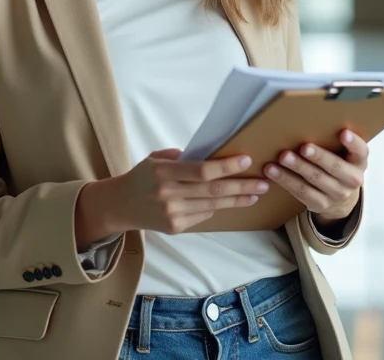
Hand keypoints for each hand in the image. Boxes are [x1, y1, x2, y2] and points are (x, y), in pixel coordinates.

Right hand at [101, 149, 268, 234]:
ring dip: (237, 200)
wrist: (119, 205)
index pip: (201, 170)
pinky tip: (233, 201)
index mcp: (163, 172)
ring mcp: (172, 214)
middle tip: (263, 182)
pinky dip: (219, 208)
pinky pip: (204, 216)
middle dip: (241, 186)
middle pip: (213, 191)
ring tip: (256, 193)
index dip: (226, 167)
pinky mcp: (175, 228)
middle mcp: (168, 194)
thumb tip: (216, 154)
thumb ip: (183, 157)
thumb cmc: (142, 176)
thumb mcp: (157, 158)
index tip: (247, 161)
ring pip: (213, 206)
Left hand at [263, 130, 367, 222]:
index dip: (353, 143)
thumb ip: (333, 140)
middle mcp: (352, 180)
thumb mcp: (343, 153)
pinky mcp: (320, 204)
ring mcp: (337, 194)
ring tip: (282, 157)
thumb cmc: (337, 164)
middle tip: (303, 147)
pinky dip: (286, 180)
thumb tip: (310, 117)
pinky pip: (301, 192)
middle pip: (335, 167)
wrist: (339, 196)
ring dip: (297, 167)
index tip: (343, 133)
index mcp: (359, 162)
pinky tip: (273, 171)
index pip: (361, 151)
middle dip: (319, 156)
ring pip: (315, 180)